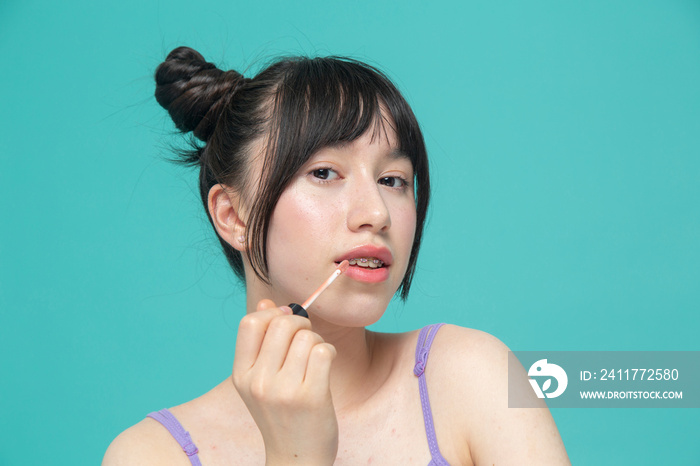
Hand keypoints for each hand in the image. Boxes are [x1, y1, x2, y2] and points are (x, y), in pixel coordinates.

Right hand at [232, 299, 338, 465]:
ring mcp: (284, 391)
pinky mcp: (311, 397)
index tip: (286, 321)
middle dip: (301, 324)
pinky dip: (330, 353)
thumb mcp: (261, 381)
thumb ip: (261, 343)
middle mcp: (258, 382)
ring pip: (307, 337)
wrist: (296, 458)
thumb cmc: (282, 415)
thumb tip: (266, 304)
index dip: (272, 314)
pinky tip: (326, 366)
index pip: (250, 323)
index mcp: (241, 375)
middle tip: (307, 339)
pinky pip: (324, 351)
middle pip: (282, 324)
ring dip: (317, 341)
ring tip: (316, 360)